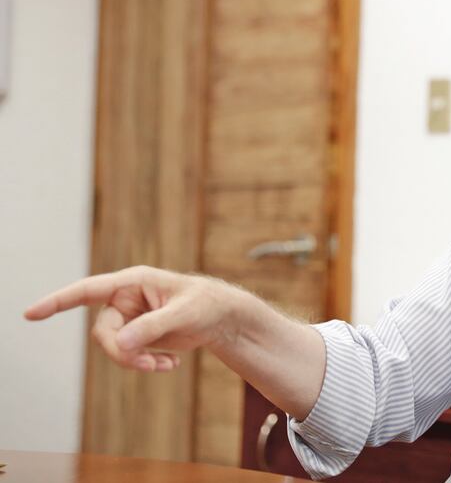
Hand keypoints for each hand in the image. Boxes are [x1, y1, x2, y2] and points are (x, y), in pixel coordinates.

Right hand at [24, 265, 236, 372]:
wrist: (222, 318)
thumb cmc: (206, 305)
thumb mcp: (184, 315)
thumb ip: (152, 327)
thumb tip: (122, 344)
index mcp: (133, 282)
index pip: (87, 290)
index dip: (58, 302)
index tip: (30, 314)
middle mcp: (126, 298)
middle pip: (103, 332)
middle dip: (121, 353)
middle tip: (147, 365)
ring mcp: (131, 318)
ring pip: (114, 347)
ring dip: (135, 362)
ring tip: (165, 366)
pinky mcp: (138, 335)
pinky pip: (128, 355)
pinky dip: (146, 364)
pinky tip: (170, 365)